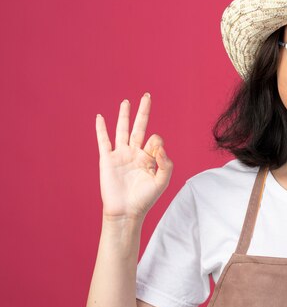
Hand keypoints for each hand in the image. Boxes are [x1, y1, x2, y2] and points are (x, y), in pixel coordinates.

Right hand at [95, 93, 172, 219]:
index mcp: (149, 158)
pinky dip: (101, 129)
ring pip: (122, 130)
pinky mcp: (107, 159)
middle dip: (144, 111)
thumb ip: (166, 163)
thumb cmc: (145, 199)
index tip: (156, 154)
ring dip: (124, 115)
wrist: (126, 211)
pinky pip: (104, 141)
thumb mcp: (162, 181)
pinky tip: (100, 117)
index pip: (155, 140)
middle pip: (140, 127)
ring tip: (126, 102)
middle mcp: (135, 153)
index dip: (157, 144)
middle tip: (147, 95)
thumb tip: (159, 146)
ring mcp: (121, 155)